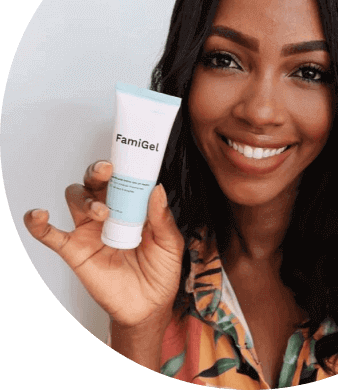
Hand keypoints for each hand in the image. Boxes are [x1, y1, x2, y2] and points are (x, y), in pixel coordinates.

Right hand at [24, 161, 184, 327]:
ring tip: (102, 212)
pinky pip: (50, 235)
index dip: (122, 167)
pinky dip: (39, 224)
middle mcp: (109, 214)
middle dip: (97, 172)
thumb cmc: (160, 273)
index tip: (127, 158)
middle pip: (94, 183)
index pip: (122, 180)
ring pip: (76, 199)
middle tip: (107, 171)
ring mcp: (90, 231)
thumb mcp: (170, 244)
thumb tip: (157, 189)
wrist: (148, 308)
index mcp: (132, 208)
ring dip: (84, 198)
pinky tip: (39, 215)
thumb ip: (162, 218)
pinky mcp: (75, 251)